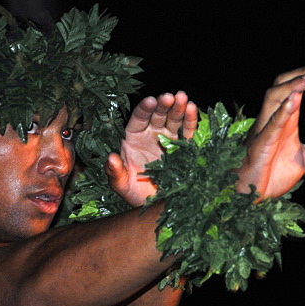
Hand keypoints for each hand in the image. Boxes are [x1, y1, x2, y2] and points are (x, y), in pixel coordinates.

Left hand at [106, 91, 198, 206]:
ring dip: (178, 108)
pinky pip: (188, 132)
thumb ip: (114, 172)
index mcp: (133, 139)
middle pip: (157, 115)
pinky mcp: (184, 148)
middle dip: (163, 105)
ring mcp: (168, 140)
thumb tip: (111, 158)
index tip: (150, 101)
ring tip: (183, 99)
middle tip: (169, 97)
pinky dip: (191, 121)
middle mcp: (151, 136)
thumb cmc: (135, 195)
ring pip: (173, 120)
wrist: (157, 208)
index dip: (144, 109)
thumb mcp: (122, 185)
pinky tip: (193, 110)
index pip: (138, 119)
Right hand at [237, 61, 304, 200]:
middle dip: (301, 74)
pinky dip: (282, 112)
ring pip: (273, 99)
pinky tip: (295, 101)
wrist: (250, 194)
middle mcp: (271, 121)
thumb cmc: (272, 173)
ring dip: (293, 86)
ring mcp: (263, 131)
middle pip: (280, 86)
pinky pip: (270, 126)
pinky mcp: (259, 147)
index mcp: (282, 121)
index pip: (291, 89)